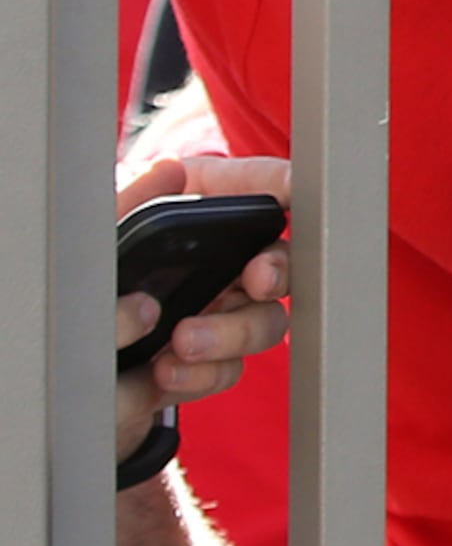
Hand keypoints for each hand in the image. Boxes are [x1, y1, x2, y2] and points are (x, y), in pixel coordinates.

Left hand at [113, 153, 291, 469]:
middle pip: (281, 266)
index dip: (285, 190)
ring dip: (232, 334)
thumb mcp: (102, 218)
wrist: (68, 316)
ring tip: (183, 341)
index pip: (267, 191)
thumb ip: (134, 193)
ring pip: (264, 324)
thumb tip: (170, 171)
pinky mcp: (208, 360)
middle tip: (257, 278)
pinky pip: (226, 370)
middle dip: (277, 273)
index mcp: (216, 213)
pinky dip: (202, 374)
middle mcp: (235, 262)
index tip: (289, 193)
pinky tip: (168, 371)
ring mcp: (226, 312)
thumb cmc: (95, 250)